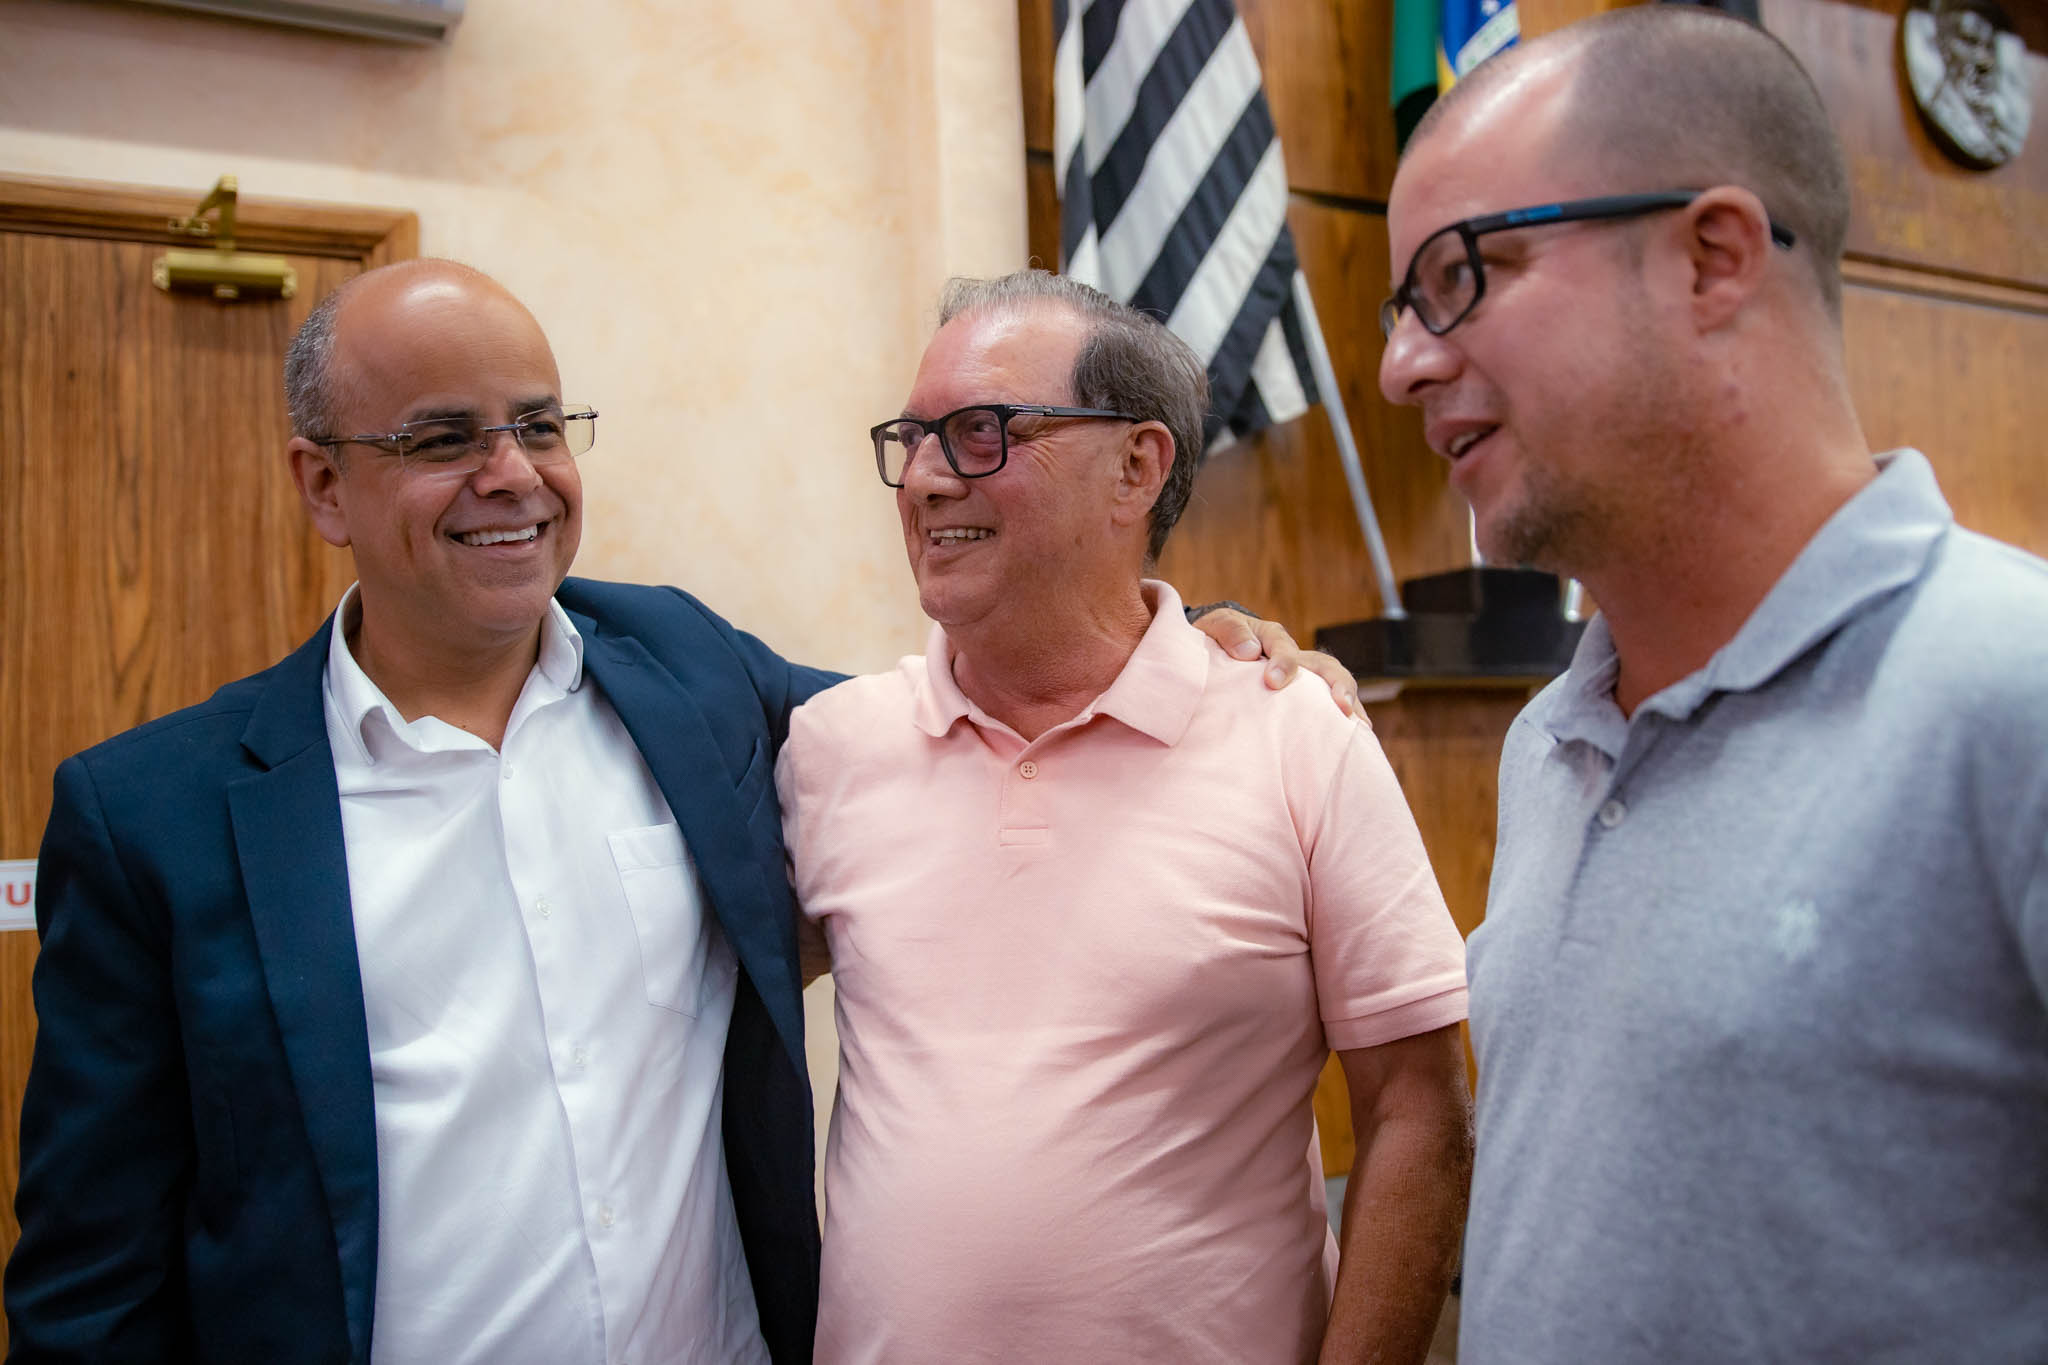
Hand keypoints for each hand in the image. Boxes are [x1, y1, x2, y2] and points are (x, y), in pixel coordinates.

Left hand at [1190, 607, 1360, 716]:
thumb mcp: (1214, 627)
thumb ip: (1229, 633)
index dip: (1283, 662)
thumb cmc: (1213, 640)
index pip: (1283, 646)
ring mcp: (1300, 679)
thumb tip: (1250, 652)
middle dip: (1336, 684)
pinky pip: (1325, 707)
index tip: (1273, 681)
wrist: (1210, 652)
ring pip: (1333, 685)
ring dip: (1349, 702)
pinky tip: (1352, 739)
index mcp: (1270, 637)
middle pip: (1324, 665)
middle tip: (1342, 706)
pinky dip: (1342, 720)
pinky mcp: (1300, 699)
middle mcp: (1292, 656)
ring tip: (1359, 726)